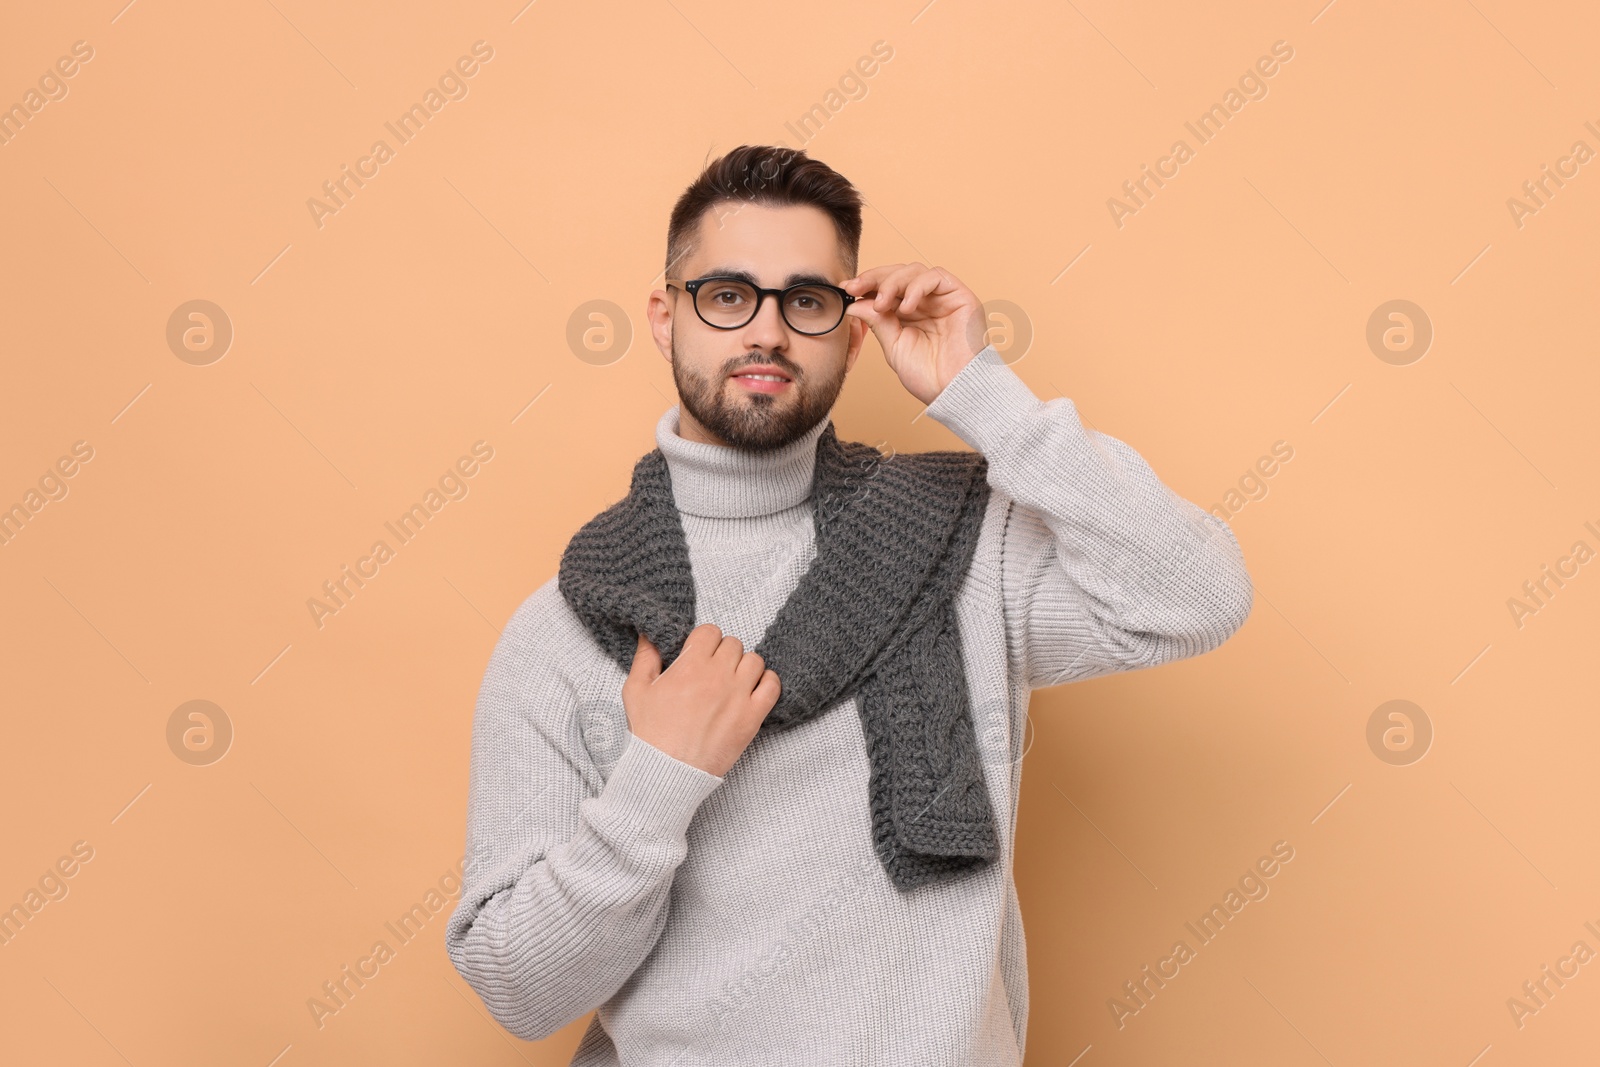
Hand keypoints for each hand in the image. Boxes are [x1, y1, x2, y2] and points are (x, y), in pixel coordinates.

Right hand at [621, 625, 780, 777]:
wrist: (667, 771)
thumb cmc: (651, 733)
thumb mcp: (636, 691)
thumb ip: (645, 657)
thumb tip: (650, 635)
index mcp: (691, 666)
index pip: (710, 632)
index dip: (704, 641)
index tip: (699, 654)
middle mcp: (718, 676)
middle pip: (734, 645)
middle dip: (723, 654)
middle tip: (713, 672)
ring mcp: (739, 696)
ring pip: (755, 661)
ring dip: (744, 667)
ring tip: (732, 682)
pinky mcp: (753, 717)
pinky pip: (773, 686)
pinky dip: (767, 683)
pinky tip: (753, 691)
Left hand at [842, 263, 988, 404]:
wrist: (955, 389)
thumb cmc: (929, 375)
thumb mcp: (893, 346)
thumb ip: (877, 321)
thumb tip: (853, 304)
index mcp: (909, 314)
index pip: (885, 288)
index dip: (866, 285)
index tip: (846, 289)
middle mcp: (925, 302)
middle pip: (898, 274)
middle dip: (873, 278)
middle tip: (855, 288)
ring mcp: (942, 298)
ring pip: (914, 271)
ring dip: (892, 283)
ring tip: (881, 304)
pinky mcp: (959, 295)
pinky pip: (935, 276)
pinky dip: (916, 287)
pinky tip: (906, 307)